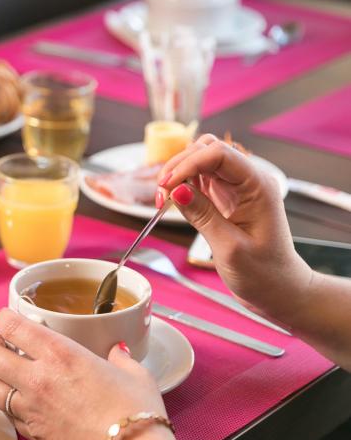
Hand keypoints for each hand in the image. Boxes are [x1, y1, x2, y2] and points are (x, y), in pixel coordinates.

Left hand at [0, 308, 165, 439]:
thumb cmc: (137, 413)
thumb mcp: (134, 374)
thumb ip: (120, 358)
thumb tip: (117, 350)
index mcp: (61, 355)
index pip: (14, 327)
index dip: (4, 318)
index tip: (4, 317)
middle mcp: (38, 379)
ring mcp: (31, 409)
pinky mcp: (32, 435)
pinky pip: (6, 414)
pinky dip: (5, 403)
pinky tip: (14, 400)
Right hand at [156, 134, 311, 323]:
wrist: (278, 289)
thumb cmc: (264, 273)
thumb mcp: (230, 247)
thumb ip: (202, 215)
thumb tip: (176, 190)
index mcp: (258, 186)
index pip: (219, 153)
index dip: (188, 163)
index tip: (167, 186)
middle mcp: (248, 181)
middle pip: (206, 150)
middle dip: (178, 166)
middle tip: (161, 196)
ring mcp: (235, 188)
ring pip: (199, 161)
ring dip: (177, 174)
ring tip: (164, 200)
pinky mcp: (223, 198)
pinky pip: (198, 179)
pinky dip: (180, 185)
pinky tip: (173, 202)